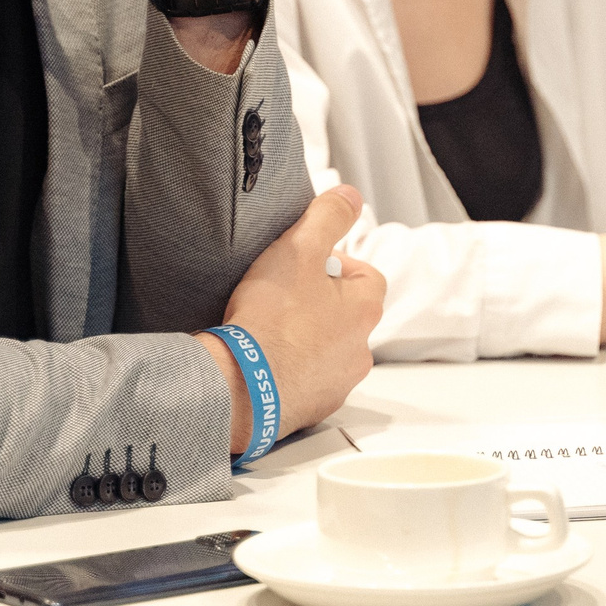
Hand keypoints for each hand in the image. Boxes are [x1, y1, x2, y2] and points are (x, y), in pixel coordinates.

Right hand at [198, 186, 384, 450]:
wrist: (241, 388)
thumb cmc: (271, 321)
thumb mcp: (299, 249)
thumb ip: (327, 216)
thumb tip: (350, 197)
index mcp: (364, 310)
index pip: (364, 274)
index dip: (334, 263)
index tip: (305, 263)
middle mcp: (360, 350)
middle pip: (345, 313)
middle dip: (317, 302)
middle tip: (280, 295)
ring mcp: (337, 383)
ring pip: (326, 349)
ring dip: (304, 339)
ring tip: (267, 329)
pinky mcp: (312, 408)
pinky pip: (305, 382)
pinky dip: (289, 370)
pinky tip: (262, 360)